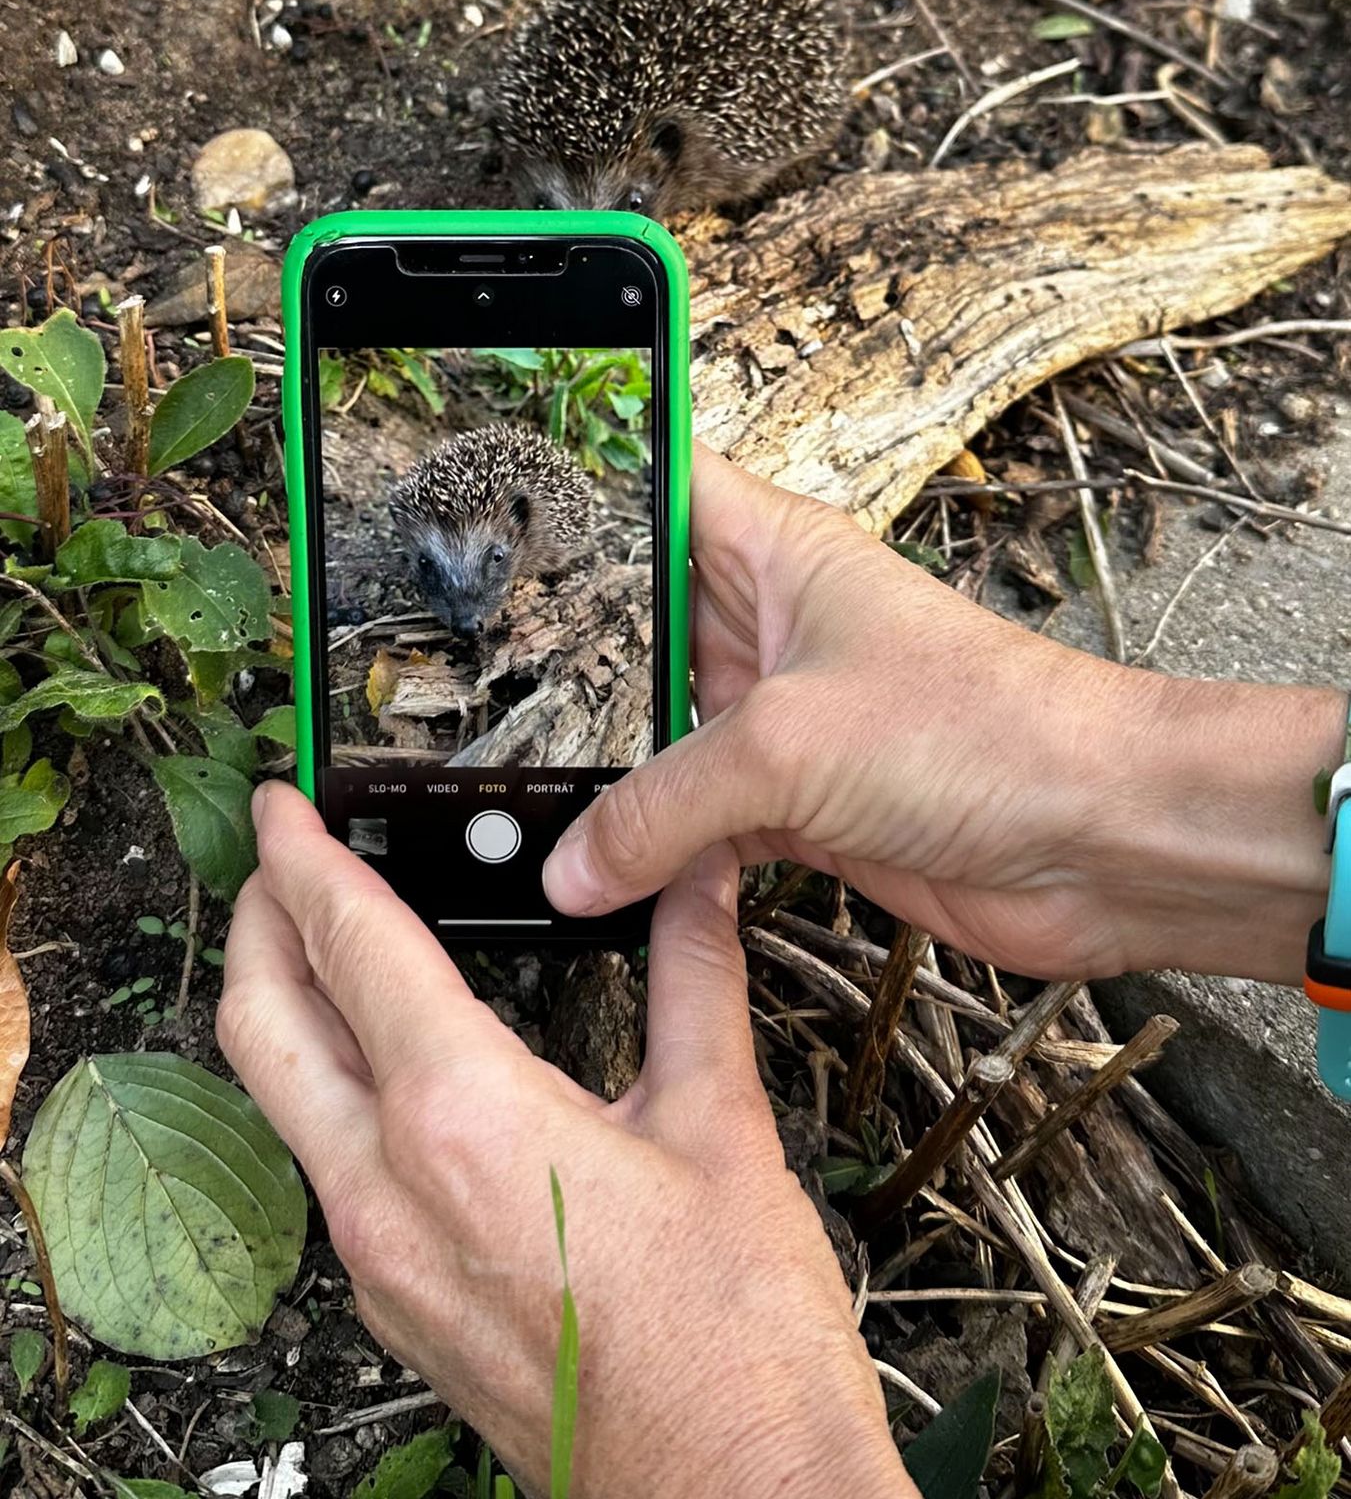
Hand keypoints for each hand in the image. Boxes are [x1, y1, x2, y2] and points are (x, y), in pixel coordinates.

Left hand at [219, 784, 911, 1498]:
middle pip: (266, 1025)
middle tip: (281, 862)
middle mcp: (394, 1196)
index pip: (352, 948)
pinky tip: (391, 1070)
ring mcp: (385, 1266)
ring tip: (330, 949)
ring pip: (286, 1104)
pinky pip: (329, 1173)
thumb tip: (690, 881)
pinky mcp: (401, 1313)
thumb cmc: (735, 1348)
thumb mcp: (721, 1127)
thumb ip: (692, 979)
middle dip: (260, 924)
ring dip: (290, 1010)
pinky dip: (333, 1091)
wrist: (736, 1498)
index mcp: (464, 1123)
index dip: (307, 858)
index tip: (286, 805)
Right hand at [543, 445, 1339, 984]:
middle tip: (457, 680)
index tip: (484, 502)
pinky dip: (651, 850)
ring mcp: (785, 719)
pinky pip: (695, 822)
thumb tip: (571, 862)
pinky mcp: (801, 807)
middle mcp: (771, 626)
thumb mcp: (788, 746)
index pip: (654, 483)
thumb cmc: (989, 734)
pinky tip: (590, 871)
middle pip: (636, 624)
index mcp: (776, 552)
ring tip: (503, 786)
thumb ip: (662, 805)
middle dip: (562, 657)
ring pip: (658, 733)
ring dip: (603, 768)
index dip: (577, 486)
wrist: (1101, 841)